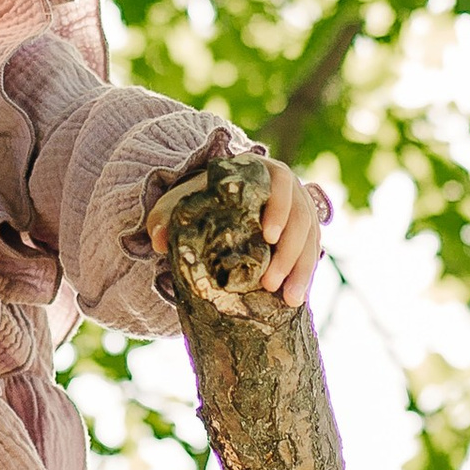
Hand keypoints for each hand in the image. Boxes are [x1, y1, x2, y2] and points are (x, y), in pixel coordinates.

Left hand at [149, 160, 325, 309]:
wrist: (221, 203)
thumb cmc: (202, 198)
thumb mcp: (182, 201)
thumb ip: (166, 215)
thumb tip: (156, 242)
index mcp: (262, 170)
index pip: (280, 183)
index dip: (278, 208)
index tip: (267, 236)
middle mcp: (289, 187)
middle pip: (300, 217)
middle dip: (288, 252)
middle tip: (270, 283)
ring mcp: (301, 208)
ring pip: (311, 238)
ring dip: (301, 269)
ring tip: (290, 299)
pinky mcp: (306, 230)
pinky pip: (313, 252)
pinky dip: (306, 274)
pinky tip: (298, 297)